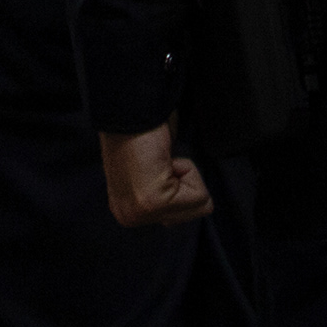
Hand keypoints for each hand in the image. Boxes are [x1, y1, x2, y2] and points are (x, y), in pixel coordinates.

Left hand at [98, 123, 215, 228]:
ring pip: (199, 205)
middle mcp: (129, 218)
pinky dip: (189, 170)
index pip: (179, 216)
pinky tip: (165, 158)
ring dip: (187, 176)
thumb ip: (165, 194)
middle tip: (161, 162)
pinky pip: (199, 195)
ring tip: (163, 160)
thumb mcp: (150, 173)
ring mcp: (140, 213)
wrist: (129, 108)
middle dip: (185, 184)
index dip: (178, 184)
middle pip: (191, 215)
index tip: (157, 165)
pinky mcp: (154, 202)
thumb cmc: (141, 131)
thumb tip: (196, 202)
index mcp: (126, 212)